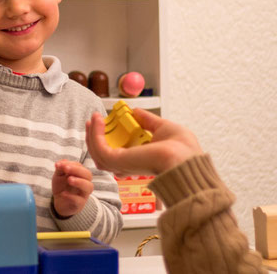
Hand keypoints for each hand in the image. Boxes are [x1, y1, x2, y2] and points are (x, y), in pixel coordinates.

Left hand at [52, 160, 93, 217]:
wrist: (60, 202)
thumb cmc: (62, 186)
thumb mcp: (58, 176)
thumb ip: (60, 168)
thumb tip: (62, 162)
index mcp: (80, 174)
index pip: (80, 166)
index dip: (70, 164)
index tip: (59, 164)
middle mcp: (85, 183)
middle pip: (88, 175)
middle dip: (77, 170)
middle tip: (66, 169)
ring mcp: (83, 194)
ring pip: (88, 187)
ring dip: (79, 182)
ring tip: (69, 180)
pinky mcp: (80, 204)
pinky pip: (79, 200)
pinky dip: (71, 196)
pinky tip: (63, 193)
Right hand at [85, 108, 202, 175]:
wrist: (185, 160)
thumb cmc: (184, 151)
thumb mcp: (163, 128)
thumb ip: (147, 120)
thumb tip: (135, 111)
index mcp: (139, 161)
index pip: (116, 157)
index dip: (106, 141)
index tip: (103, 124)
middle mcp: (129, 165)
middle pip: (102, 155)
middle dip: (93, 137)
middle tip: (92, 121)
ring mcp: (122, 165)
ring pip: (97, 152)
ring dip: (91, 134)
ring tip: (92, 119)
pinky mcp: (117, 161)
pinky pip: (98, 147)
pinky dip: (95, 133)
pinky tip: (97, 121)